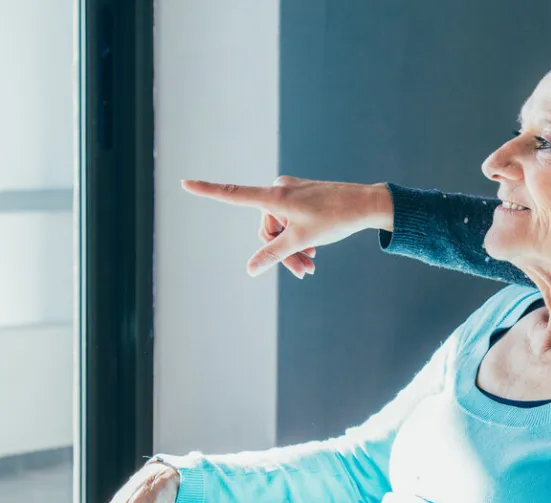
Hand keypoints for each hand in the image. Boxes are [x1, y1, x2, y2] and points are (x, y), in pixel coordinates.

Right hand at [182, 176, 393, 276]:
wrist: (365, 205)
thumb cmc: (335, 219)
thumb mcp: (302, 240)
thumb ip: (274, 255)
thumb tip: (250, 269)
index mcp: (275, 196)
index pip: (234, 194)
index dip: (208, 191)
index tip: (185, 183)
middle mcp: (279, 190)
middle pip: (266, 228)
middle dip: (281, 251)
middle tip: (304, 272)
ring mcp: (290, 192)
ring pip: (280, 228)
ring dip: (293, 249)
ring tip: (312, 266)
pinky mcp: (301, 196)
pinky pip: (291, 221)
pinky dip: (299, 238)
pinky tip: (314, 253)